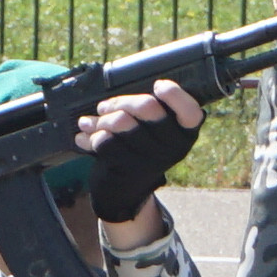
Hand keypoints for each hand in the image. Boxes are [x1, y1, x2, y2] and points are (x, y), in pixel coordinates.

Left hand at [81, 77, 204, 222]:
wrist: (126, 191)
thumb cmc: (140, 148)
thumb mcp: (156, 131)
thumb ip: (150, 110)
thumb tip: (122, 85)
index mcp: (184, 133)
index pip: (191, 112)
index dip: (175, 95)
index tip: (158, 85)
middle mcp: (172, 147)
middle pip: (147, 107)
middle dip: (121, 101)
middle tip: (105, 106)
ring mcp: (149, 159)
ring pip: (121, 122)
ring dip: (102, 118)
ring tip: (92, 121)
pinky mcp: (127, 168)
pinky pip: (103, 141)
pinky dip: (91, 135)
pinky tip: (86, 136)